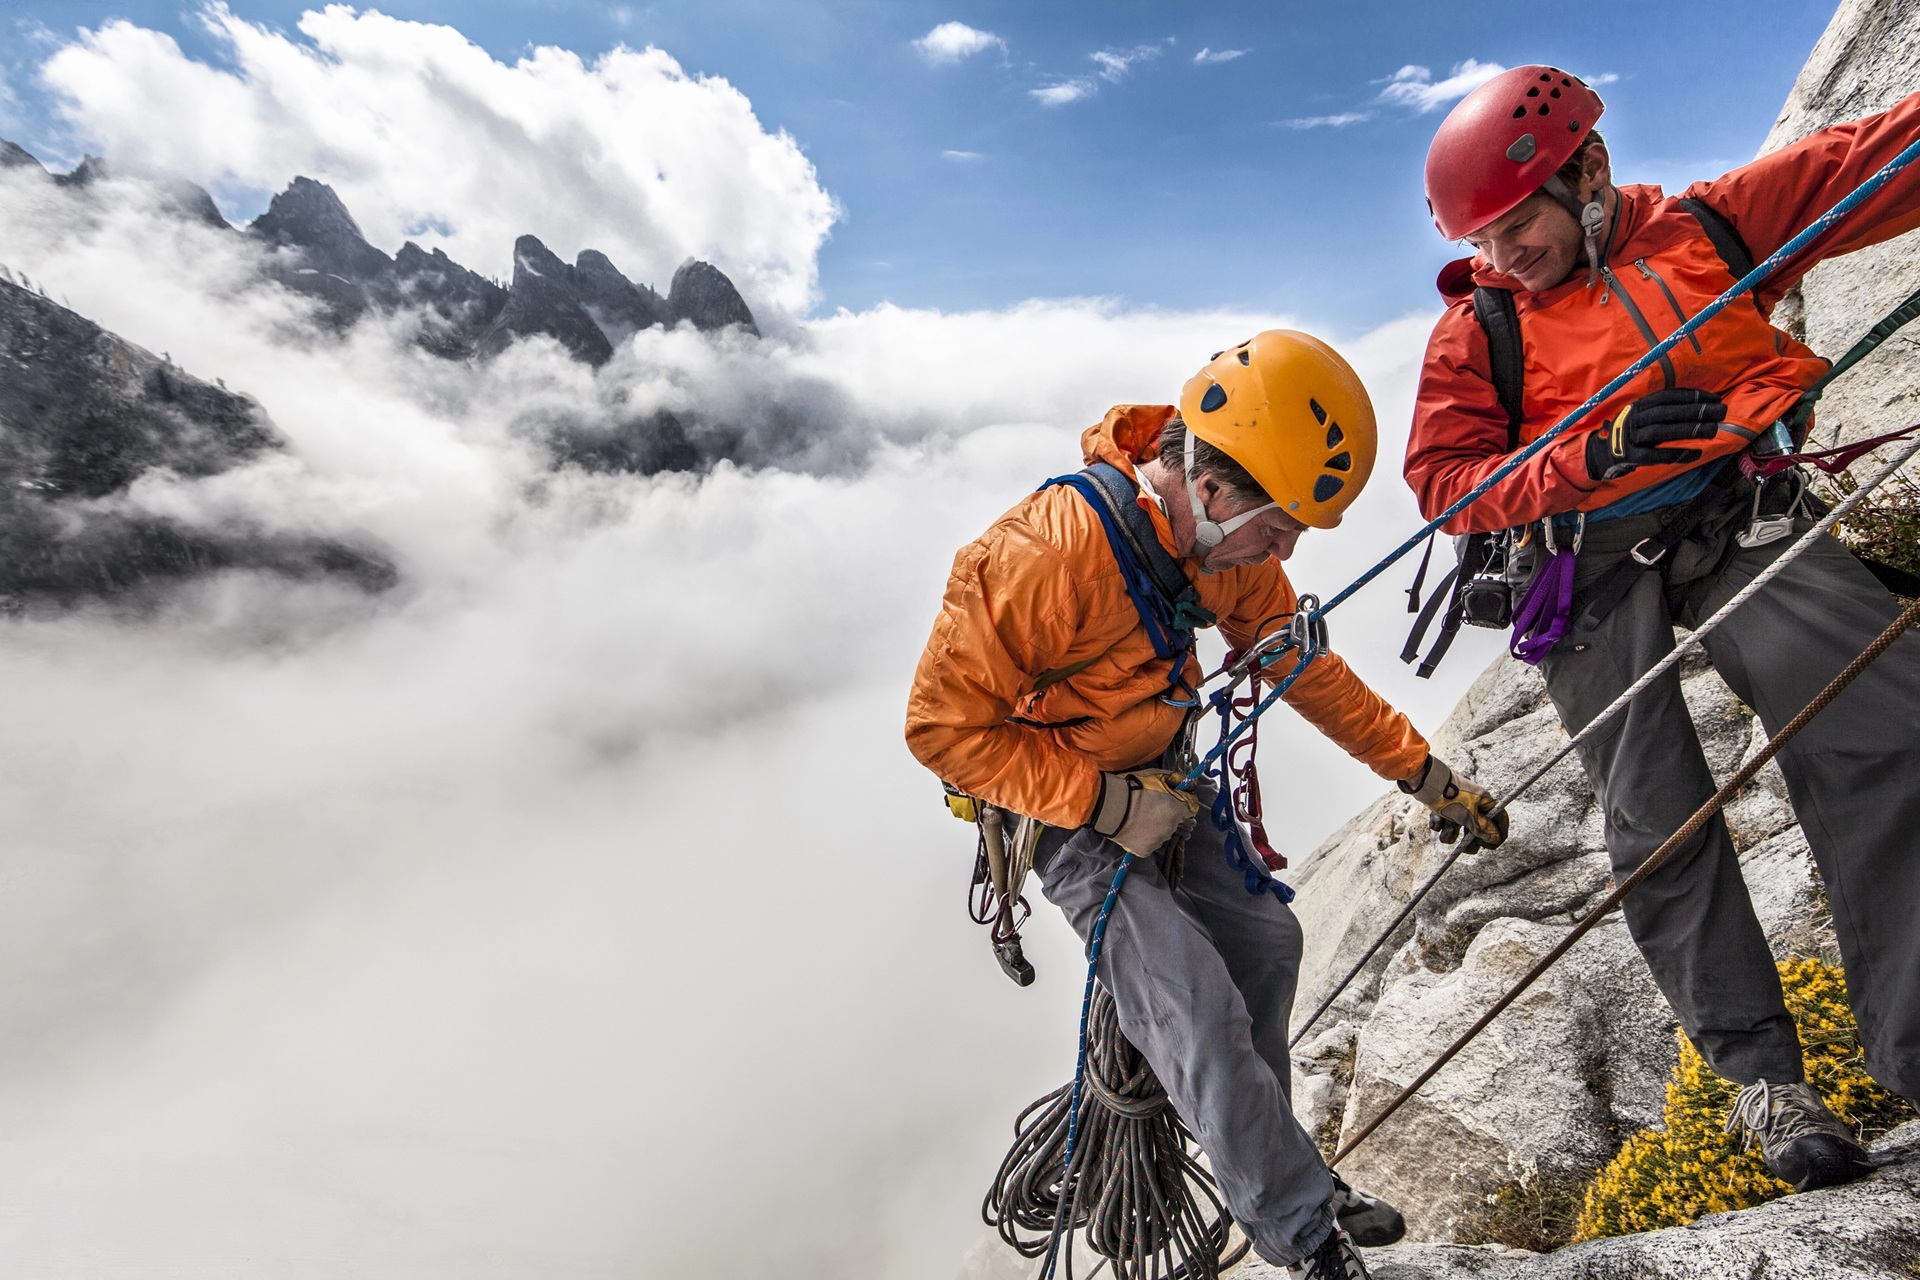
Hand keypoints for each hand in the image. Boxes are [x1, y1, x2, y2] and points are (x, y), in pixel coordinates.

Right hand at [1089, 769, 1200, 856]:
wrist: (1110, 806)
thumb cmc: (1132, 788)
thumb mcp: (1156, 775)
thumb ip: (1175, 779)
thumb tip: (1186, 782)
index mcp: (1177, 809)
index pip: (1191, 807)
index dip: (1181, 801)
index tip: (1171, 798)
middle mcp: (1171, 827)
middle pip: (1176, 821)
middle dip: (1168, 814)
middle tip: (1150, 806)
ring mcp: (1159, 840)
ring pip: (1163, 833)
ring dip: (1156, 826)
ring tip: (1139, 817)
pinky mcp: (1146, 850)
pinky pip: (1150, 843)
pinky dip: (1145, 837)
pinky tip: (1134, 827)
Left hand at [1399, 755, 1508, 847]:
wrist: (1426, 782)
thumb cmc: (1451, 797)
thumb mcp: (1468, 816)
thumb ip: (1481, 828)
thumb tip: (1493, 838)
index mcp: (1484, 801)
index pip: (1499, 818)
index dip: (1497, 833)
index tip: (1490, 846)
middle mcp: (1472, 803)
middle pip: (1477, 828)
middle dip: (1470, 840)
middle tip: (1466, 847)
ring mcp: (1457, 805)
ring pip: (1458, 827)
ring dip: (1450, 833)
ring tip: (1445, 830)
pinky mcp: (1443, 806)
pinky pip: (1444, 822)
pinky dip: (1439, 823)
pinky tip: (1436, 818)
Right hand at [1584, 387, 1726, 481]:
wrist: (1602, 453)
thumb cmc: (1631, 433)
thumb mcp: (1643, 415)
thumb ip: (1664, 410)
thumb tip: (1700, 405)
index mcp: (1640, 405)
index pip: (1668, 396)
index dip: (1692, 396)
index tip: (1714, 399)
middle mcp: (1635, 418)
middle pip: (1667, 412)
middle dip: (1696, 411)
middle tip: (1721, 412)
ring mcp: (1631, 437)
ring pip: (1662, 431)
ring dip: (1689, 429)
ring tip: (1713, 430)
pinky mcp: (1631, 456)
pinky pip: (1655, 455)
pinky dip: (1676, 454)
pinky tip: (1695, 454)